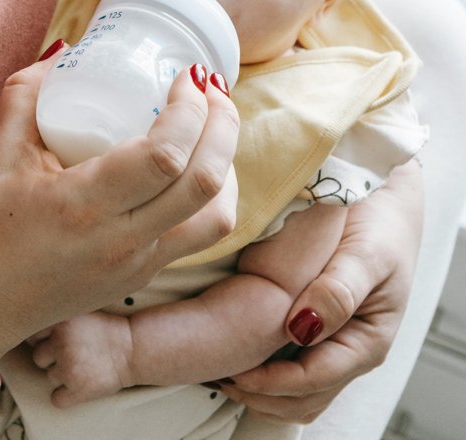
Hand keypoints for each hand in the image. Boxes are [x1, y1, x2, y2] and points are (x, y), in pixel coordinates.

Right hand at [0, 58, 238, 377]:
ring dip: (227, 164)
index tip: (187, 76)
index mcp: (85, 204)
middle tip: (213, 89)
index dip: (190, 110)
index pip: (165, 156)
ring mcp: (139, 265)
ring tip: (213, 126)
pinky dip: (214, 196)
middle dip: (223, 125)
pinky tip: (198, 165)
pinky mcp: (144, 278)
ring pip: (217, 217)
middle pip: (206, 183)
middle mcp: (122, 240)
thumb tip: (66, 49)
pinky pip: (201, 236)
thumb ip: (26, 92)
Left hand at [30, 312, 133, 405]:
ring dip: (62, 375)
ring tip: (82, 366)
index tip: (57, 340)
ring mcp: (68, 368)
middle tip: (73, 354)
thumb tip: (30, 329)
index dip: (44, 339)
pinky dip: (65, 396)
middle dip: (52, 358)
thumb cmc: (104, 330)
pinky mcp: (76, 390)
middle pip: (38, 358)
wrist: (132, 349)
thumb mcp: (80, 312)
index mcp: (60, 322)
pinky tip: (79, 384)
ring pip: (49, 377)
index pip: (32, 335)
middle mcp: (61, 344)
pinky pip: (56, 399)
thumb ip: (57, 319)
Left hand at [212, 162, 422, 423]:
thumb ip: (339, 291)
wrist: (387, 206)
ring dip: (262, 390)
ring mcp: (337, 344)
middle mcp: (351, 352)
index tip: (235, 373)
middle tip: (217, 377)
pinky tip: (238, 351)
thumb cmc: (381, 226)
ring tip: (221, 371)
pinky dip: (268, 370)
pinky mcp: (322, 330)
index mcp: (367, 342)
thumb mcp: (366, 253)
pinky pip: (294, 366)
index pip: (314, 380)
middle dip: (262, 395)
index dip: (273, 383)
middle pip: (304, 397)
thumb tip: (300, 330)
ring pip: (299, 392)